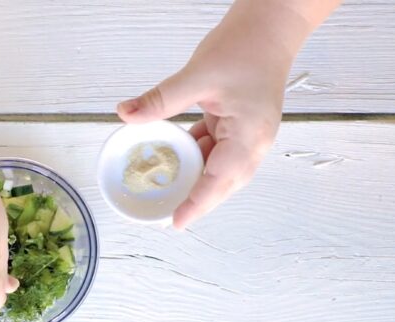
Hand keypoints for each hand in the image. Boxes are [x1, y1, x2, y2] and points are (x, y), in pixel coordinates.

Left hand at [117, 18, 293, 229]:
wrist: (269, 26)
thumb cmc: (244, 47)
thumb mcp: (196, 75)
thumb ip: (160, 100)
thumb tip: (125, 114)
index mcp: (249, 137)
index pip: (220, 180)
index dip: (197, 205)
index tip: (175, 223)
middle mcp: (253, 143)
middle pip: (221, 183)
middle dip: (194, 200)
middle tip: (164, 215)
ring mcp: (247, 136)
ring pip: (217, 169)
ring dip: (194, 180)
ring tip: (165, 192)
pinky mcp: (238, 127)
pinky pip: (215, 151)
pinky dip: (195, 158)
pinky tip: (174, 160)